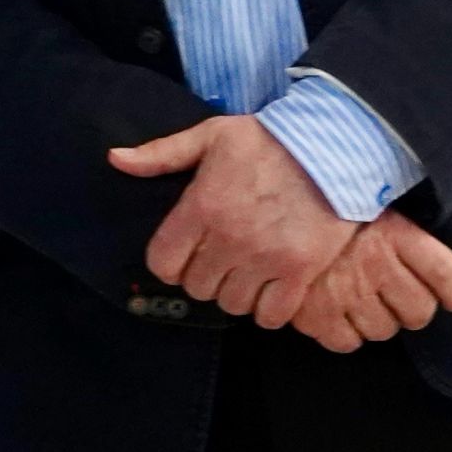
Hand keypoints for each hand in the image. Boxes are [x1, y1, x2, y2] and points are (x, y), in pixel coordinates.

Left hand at [116, 112, 351, 322]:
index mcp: (202, 207)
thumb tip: (115, 160)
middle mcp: (229, 238)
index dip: (171, 262)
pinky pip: (270, 315)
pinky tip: (273, 288)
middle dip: (205, 275)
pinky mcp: (300, 271)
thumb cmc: (270, 138)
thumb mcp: (211, 135)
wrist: (336, 143)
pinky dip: (269, 309)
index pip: (163, 263)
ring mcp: (265, 259)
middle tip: (223, 258)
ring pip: (231, 304)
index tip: (187, 253)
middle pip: (197, 287)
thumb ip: (162, 154)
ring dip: (237, 292)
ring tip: (249, 271)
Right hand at [270, 219, 451, 351]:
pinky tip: (339, 316)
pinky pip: (347, 342)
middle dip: (412, 310)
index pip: (445, 274)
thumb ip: (396, 228)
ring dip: (378, 322)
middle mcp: (379, 267)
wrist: (267, 204)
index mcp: (396, 234)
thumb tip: (421, 256)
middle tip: (397, 299)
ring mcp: (350, 295)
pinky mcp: (318, 315)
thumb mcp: (366, 199)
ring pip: (384, 330)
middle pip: (419, 312)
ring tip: (362, 303)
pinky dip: (345, 335)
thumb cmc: (319, 201)